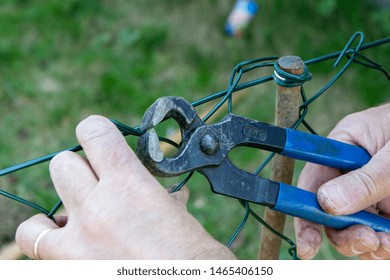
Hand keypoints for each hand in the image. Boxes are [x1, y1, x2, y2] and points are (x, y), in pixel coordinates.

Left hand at [16, 115, 235, 259]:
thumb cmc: (193, 254)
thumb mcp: (178, 215)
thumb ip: (162, 198)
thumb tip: (167, 197)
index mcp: (129, 183)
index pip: (94, 132)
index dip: (95, 130)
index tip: (100, 140)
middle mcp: (98, 205)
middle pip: (64, 163)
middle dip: (80, 169)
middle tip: (97, 183)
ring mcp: (79, 238)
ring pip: (45, 203)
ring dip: (62, 204)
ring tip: (78, 214)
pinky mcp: (69, 264)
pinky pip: (35, 240)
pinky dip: (44, 235)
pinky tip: (62, 237)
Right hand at [294, 104, 389, 258]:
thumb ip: (365, 179)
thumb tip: (327, 203)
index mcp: (342, 150)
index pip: (312, 181)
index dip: (304, 212)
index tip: (308, 245)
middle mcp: (350, 175)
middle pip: (329, 213)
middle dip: (342, 234)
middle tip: (366, 240)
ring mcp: (371, 194)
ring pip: (352, 229)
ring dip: (364, 244)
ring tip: (385, 243)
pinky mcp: (387, 210)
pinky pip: (377, 235)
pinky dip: (383, 246)